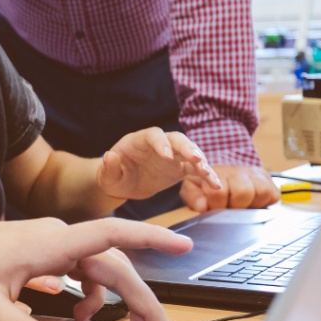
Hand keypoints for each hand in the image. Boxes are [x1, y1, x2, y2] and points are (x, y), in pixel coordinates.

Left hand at [0, 218, 191, 320]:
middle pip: (116, 265)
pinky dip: (93, 295)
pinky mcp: (45, 254)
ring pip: (102, 270)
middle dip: (143, 302)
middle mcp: (56, 238)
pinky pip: (84, 272)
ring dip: (121, 300)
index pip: (111, 233)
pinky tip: (84, 317)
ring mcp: (52, 244)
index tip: (185, 244)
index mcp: (49, 242)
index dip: (151, 237)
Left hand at [97, 128, 221, 203]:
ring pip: (190, 153)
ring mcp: (172, 155)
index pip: (153, 136)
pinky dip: (206, 176)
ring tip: (209, 175)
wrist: (123, 184)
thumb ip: (109, 167)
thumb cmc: (113, 177)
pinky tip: (215, 185)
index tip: (167, 156)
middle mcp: (159, 144)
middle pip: (177, 139)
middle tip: (197, 159)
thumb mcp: (106, 176)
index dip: (161, 143)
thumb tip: (110, 156)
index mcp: (139, 141)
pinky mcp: (180, 168)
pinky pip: (196, 169)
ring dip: (202, 162)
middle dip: (188, 148)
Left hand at [182, 163, 280, 212]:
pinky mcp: (268, 180)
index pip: (219, 192)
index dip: (217, 205)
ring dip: (252, 204)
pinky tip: (253, 203)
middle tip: (230, 207)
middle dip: (236, 205)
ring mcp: (256, 174)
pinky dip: (265, 202)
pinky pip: (274, 194)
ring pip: (263, 191)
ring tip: (242, 206)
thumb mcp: (193, 188)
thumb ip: (194, 197)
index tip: (215, 208)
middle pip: (244, 192)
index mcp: (218, 172)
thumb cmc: (206, 184)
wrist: (222, 172)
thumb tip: (202, 206)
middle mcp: (239, 171)